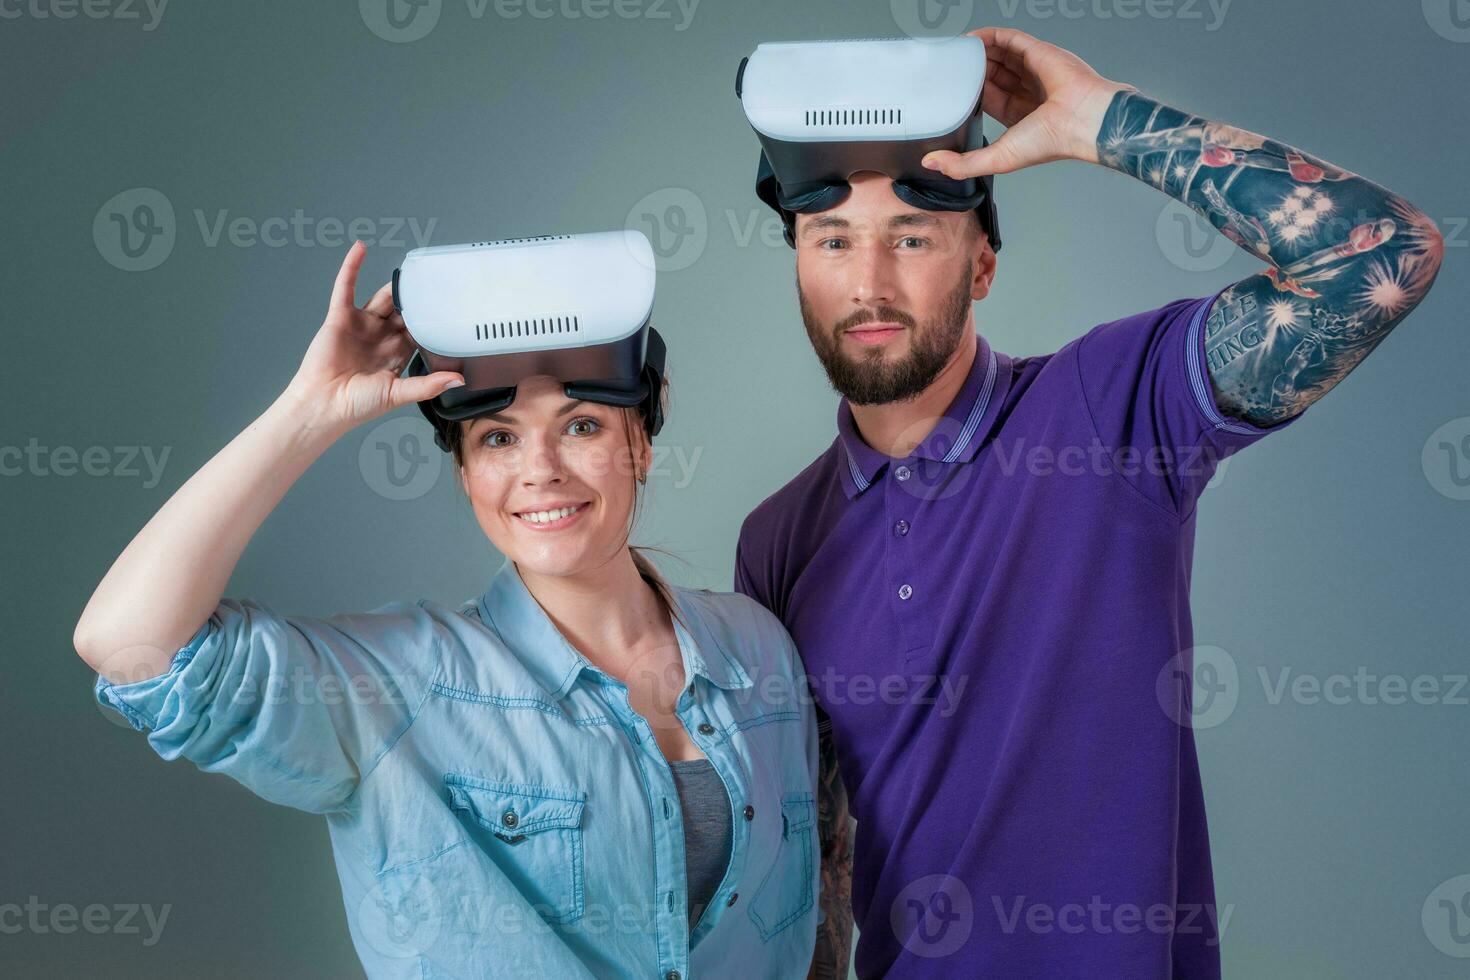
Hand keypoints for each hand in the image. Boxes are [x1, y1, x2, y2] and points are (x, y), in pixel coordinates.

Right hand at [283, 241, 463, 429]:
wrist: (324, 404)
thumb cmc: (357, 404)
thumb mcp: (399, 393)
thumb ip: (429, 385)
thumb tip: (459, 380)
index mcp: (396, 353)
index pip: (420, 330)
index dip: (433, 319)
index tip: (451, 307)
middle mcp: (380, 336)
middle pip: (403, 310)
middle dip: (418, 299)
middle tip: (436, 283)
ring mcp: (361, 324)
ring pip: (382, 297)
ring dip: (394, 285)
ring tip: (411, 270)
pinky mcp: (340, 317)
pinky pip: (345, 287)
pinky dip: (351, 267)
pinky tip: (360, 249)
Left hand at [922, 27, 1135, 178]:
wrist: (1083, 119)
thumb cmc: (1052, 140)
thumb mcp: (998, 159)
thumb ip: (963, 164)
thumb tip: (932, 163)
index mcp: (1020, 115)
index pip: (988, 98)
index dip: (969, 92)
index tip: (950, 90)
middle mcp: (1027, 91)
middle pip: (992, 74)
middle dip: (971, 70)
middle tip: (949, 69)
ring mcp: (1033, 69)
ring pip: (1000, 55)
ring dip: (978, 52)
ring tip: (955, 52)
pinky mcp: (1038, 51)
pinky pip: (1010, 38)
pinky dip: (989, 36)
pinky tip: (970, 39)